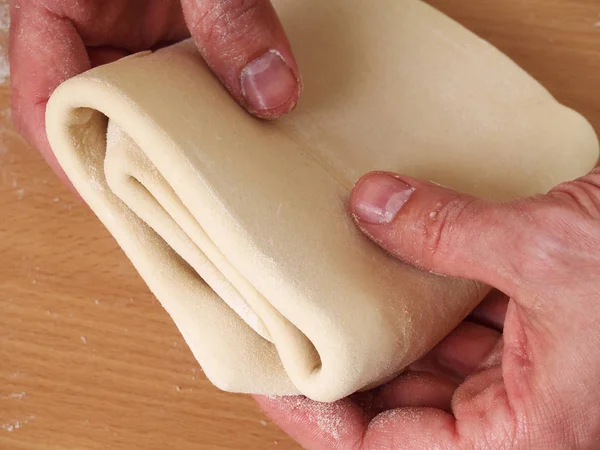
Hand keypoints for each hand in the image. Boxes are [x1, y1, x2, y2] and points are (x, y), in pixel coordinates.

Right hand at [9, 0, 300, 183]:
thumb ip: (226, 13)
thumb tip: (272, 92)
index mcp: (57, 8)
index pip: (44, 99)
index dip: (75, 156)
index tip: (121, 198)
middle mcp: (94, 33)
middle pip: (100, 118)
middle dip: (138, 164)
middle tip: (187, 208)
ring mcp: (136, 38)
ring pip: (147, 111)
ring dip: (183, 145)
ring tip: (220, 186)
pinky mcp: (175, 38)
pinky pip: (186, 89)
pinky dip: (212, 116)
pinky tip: (244, 137)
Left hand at [256, 168, 599, 448]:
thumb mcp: (553, 248)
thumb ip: (448, 228)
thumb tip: (370, 204)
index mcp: (525, 441)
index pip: (382, 449)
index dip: (315, 420)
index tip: (269, 380)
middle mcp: (520, 423)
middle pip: (397, 408)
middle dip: (344, 366)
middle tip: (289, 322)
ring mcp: (526, 382)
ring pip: (425, 367)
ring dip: (379, 330)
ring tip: (326, 292)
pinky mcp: (534, 342)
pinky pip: (455, 334)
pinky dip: (418, 305)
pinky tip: (385, 271)